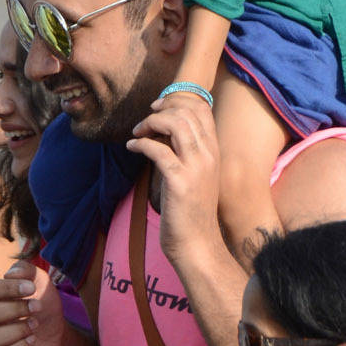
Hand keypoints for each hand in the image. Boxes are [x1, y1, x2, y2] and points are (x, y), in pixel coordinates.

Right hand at [0, 260, 65, 345]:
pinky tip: (32, 341)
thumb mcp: (42, 283)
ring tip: (34, 326)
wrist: (58, 336)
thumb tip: (9, 274)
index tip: (31, 289)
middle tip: (37, 308)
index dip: (7, 288)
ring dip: (16, 331)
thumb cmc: (44, 308)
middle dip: (14, 310)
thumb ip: (27, 270)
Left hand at [127, 97, 221, 267]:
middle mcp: (209, 155)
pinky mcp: (180, 182)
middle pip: (187, 112)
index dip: (177, 100)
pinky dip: (141, 143)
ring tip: (137, 132)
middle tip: (144, 121)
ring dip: (151, 123)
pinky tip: (131, 147)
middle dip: (161, 110)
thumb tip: (162, 133)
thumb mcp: (193, 176)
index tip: (158, 107)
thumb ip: (184, 152)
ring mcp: (196, 168)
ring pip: (175, 125)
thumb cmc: (190, 212)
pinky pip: (158, 150)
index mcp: (214, 152)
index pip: (202, 110)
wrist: (198, 244)